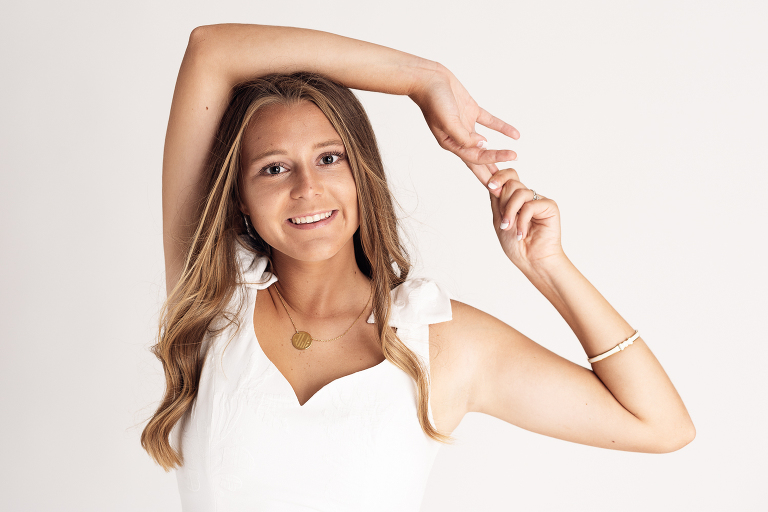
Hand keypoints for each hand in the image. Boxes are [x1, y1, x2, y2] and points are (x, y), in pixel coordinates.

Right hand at [409, 64, 518, 184]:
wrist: (429, 78)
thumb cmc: (434, 100)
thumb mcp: (448, 120)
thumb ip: (464, 136)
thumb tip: (483, 144)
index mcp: (451, 144)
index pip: (476, 157)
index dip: (493, 160)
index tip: (510, 156)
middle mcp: (459, 138)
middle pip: (479, 160)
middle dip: (492, 173)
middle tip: (504, 188)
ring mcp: (466, 125)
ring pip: (485, 144)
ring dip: (497, 154)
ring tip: (510, 163)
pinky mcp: (470, 111)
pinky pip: (490, 123)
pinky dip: (502, 128)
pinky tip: (514, 134)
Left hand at [472, 164, 563, 269]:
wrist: (531, 261)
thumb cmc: (516, 246)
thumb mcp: (499, 220)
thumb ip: (497, 201)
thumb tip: (492, 182)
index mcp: (514, 199)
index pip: (508, 176)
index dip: (498, 177)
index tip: (490, 186)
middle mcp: (527, 197)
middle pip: (511, 182)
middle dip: (503, 203)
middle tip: (504, 222)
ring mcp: (538, 200)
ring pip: (519, 192)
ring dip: (510, 212)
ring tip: (510, 228)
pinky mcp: (549, 206)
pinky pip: (530, 205)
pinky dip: (522, 220)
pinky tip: (521, 233)